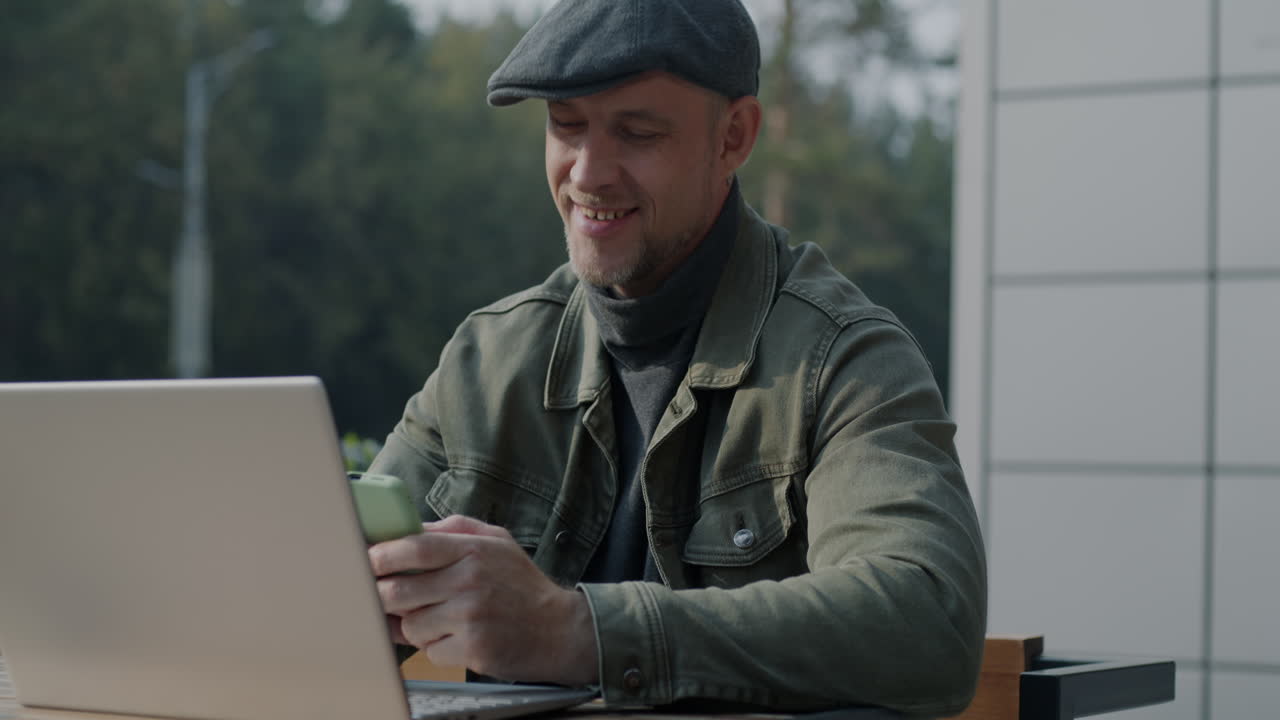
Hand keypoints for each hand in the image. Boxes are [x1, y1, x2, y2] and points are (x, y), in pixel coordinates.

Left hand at [368, 515, 598, 685]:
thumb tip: (411, 527)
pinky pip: (430, 651)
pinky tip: (457, 638)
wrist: (560, 629)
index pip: (414, 547)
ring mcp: (471, 617)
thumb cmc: (522, 585)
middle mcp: (470, 581)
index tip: (367, 560)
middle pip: (399, 591)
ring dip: (415, 626)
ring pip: (410, 626)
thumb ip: (455, 529)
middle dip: (382, 597)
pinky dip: (436, 648)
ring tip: (439, 620)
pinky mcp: (473, 649)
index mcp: (473, 550)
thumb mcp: (497, 542)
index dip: (381, 555)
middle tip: (383, 598)